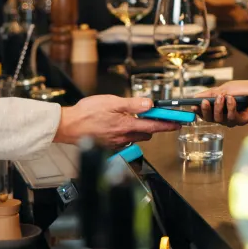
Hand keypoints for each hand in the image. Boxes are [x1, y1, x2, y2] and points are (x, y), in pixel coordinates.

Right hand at [54, 95, 182, 147]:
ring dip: (139, 130)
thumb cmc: (86, 113)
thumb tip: (149, 104)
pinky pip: (124, 140)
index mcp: (126, 125)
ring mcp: (116, 143)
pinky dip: (126, 133)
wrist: (67, 126)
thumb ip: (132, 104)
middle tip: (152, 115)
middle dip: (152, 126)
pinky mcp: (109, 146)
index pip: (154, 127)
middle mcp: (124, 137)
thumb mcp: (111, 102)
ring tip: (130, 118)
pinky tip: (117, 125)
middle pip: (147, 133)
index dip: (169, 124)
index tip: (180, 122)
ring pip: (136, 137)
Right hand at [197, 81, 247, 125]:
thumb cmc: (246, 90)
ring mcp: (231, 119)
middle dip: (205, 110)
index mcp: (218, 106)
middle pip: (209, 118)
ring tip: (221, 97)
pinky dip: (230, 107)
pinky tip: (231, 99)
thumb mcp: (227, 87)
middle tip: (204, 102)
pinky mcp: (240, 121)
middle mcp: (222, 114)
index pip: (204, 111)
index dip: (197, 109)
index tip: (192, 104)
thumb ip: (213, 92)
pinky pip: (232, 117)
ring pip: (219, 119)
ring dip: (218, 107)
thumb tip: (197, 96)